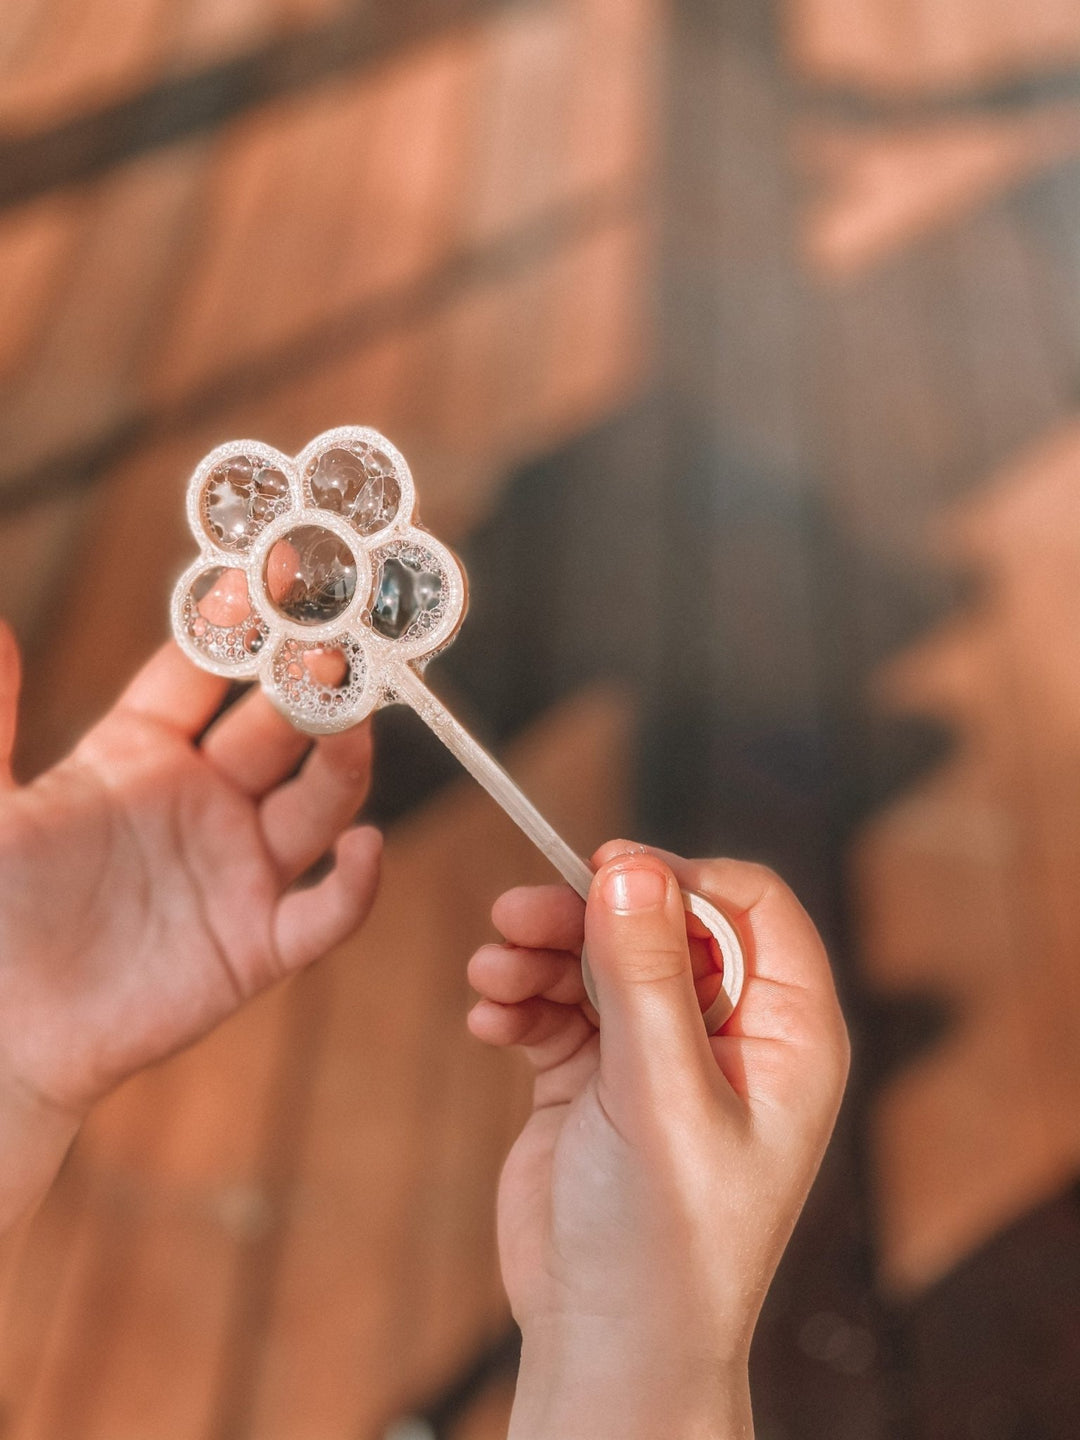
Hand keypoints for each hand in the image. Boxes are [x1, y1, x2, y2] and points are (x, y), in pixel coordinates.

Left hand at [0, 623, 380, 1227]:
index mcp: (140, 753)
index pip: (202, 672)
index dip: (233, 625)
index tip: (268, 572)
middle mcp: (204, 800)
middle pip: (276, 725)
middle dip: (310, 677)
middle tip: (338, 631)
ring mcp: (238, 870)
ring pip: (316, 803)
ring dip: (343, 760)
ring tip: (355, 717)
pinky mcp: (258, 944)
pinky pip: (324, 912)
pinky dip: (355, 886)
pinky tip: (364, 850)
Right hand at [467, 840, 848, 1439]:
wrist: (603, 1344)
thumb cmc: (667, 1241)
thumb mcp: (661, 1097)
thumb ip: (645, 976)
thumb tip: (629, 867)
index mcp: (784, 1033)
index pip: (749, 906)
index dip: (681, 876)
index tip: (606, 868)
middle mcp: (726, 1032)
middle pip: (658, 923)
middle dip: (585, 915)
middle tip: (515, 913)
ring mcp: (655, 1053)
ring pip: (597, 957)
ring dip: (538, 955)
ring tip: (491, 975)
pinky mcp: (593, 1077)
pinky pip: (555, 1005)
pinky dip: (519, 1002)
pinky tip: (489, 1020)